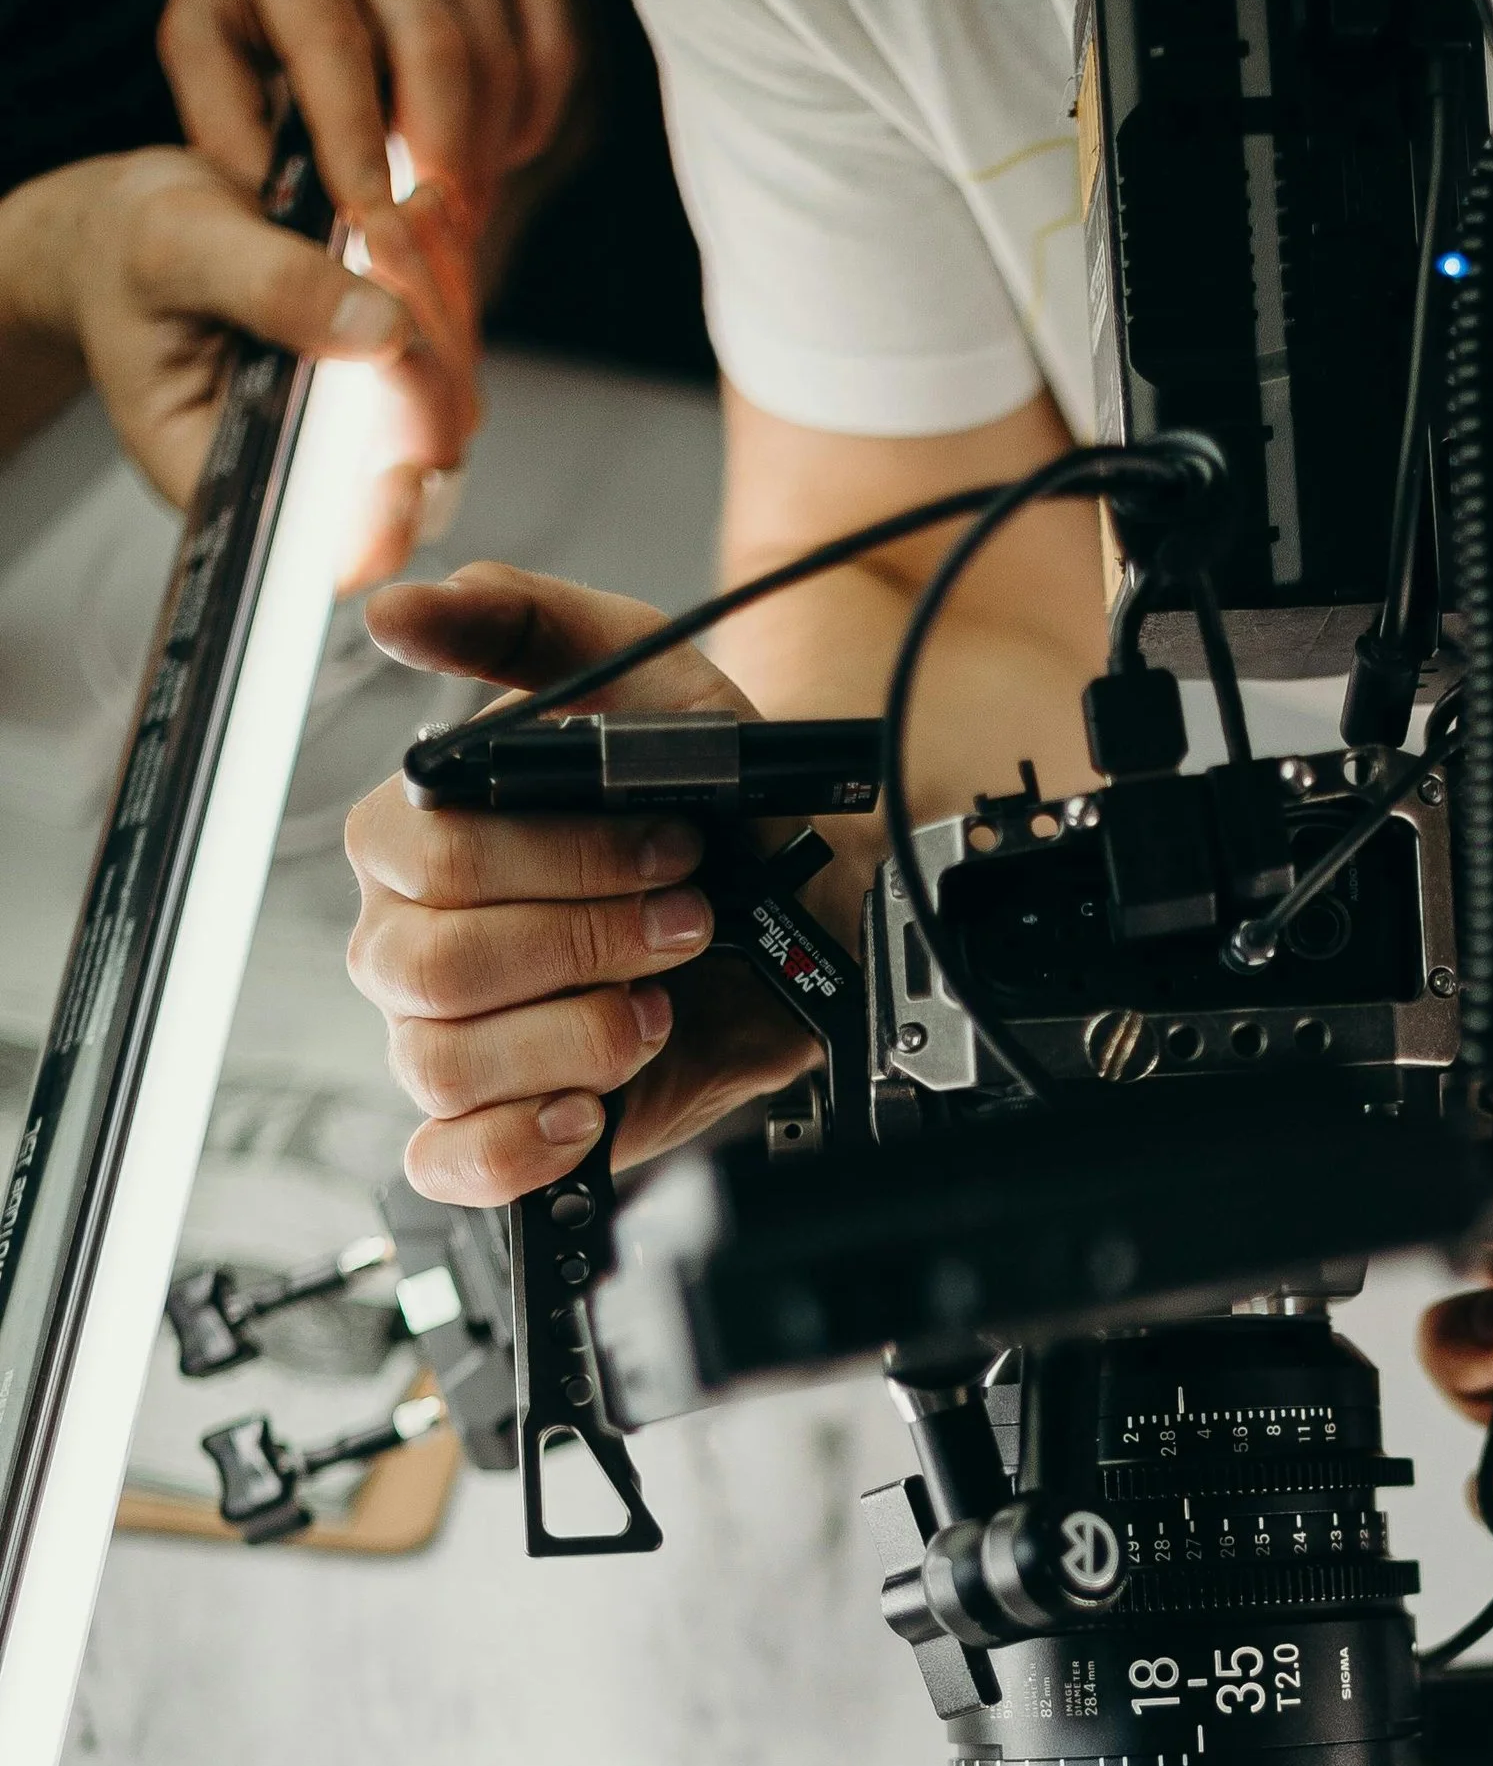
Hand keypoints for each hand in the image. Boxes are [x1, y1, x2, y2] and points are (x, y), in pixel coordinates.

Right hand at [3, 149, 474, 584]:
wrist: (142, 228)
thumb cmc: (132, 253)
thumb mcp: (175, 248)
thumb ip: (271, 288)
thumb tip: (382, 330)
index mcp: (234, 479)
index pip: (329, 551)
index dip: (382, 525)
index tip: (406, 463)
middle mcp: (310, 474)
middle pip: (418, 473)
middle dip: (421, 365)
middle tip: (385, 240)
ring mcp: (362, 434)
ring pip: (451, 405)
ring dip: (438, 305)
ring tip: (385, 214)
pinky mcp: (395, 385)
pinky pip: (457, 353)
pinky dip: (444, 283)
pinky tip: (410, 213)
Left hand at [159, 0, 574, 234]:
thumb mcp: (203, 21)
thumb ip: (224, 121)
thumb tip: (279, 219)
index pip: (337, 45)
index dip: (361, 147)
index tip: (374, 231)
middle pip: (440, 57)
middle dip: (442, 170)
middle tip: (433, 246)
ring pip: (502, 64)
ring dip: (485, 157)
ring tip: (453, 211)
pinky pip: (548, 52)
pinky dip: (526, 124)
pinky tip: (487, 150)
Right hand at [348, 564, 823, 1203]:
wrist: (815, 908)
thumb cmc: (723, 801)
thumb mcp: (651, 679)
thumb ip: (525, 622)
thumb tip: (403, 605)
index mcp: (427, 837)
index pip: (424, 857)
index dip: (557, 863)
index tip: (669, 849)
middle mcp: (417, 939)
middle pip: (430, 967)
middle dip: (584, 944)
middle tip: (684, 925)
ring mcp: (450, 1037)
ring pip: (441, 1062)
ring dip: (574, 1036)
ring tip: (655, 1010)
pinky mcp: (498, 1124)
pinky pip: (447, 1161)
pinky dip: (516, 1143)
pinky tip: (588, 1107)